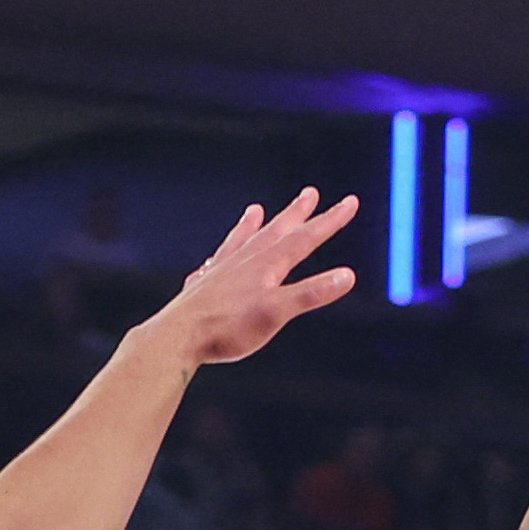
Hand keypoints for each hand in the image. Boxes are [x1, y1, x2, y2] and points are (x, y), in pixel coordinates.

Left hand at [155, 192, 358, 368]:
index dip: (330, 221)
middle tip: (311, 193)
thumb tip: (347, 276)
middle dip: (297, 213)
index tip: (350, 202)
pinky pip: (216, 261)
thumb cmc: (228, 328)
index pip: (306, 238)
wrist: (178, 336)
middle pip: (276, 230)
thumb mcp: (277, 312)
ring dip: (253, 225)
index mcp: (267, 265)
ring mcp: (222, 271)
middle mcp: (244, 260)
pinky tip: (214, 258)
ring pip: (242, 241)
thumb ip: (311, 294)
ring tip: (256, 210)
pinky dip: (222, 254)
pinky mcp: (204, 286)